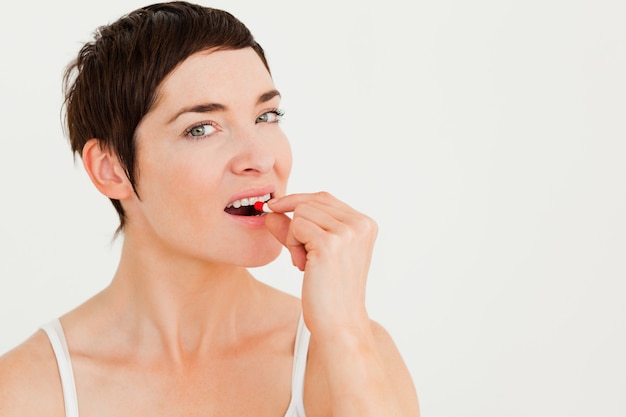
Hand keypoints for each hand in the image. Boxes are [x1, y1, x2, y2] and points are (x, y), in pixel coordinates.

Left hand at [264, 192, 377, 335]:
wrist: (338, 323)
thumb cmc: (329, 292)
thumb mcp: (315, 252)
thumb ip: (296, 229)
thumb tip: (270, 211)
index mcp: (365, 224)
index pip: (323, 198)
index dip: (297, 202)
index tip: (275, 209)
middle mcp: (360, 224)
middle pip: (310, 201)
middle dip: (295, 225)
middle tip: (300, 256)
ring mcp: (347, 232)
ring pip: (300, 212)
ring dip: (292, 237)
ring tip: (304, 263)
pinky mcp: (329, 243)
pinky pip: (295, 225)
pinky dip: (291, 244)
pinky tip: (301, 265)